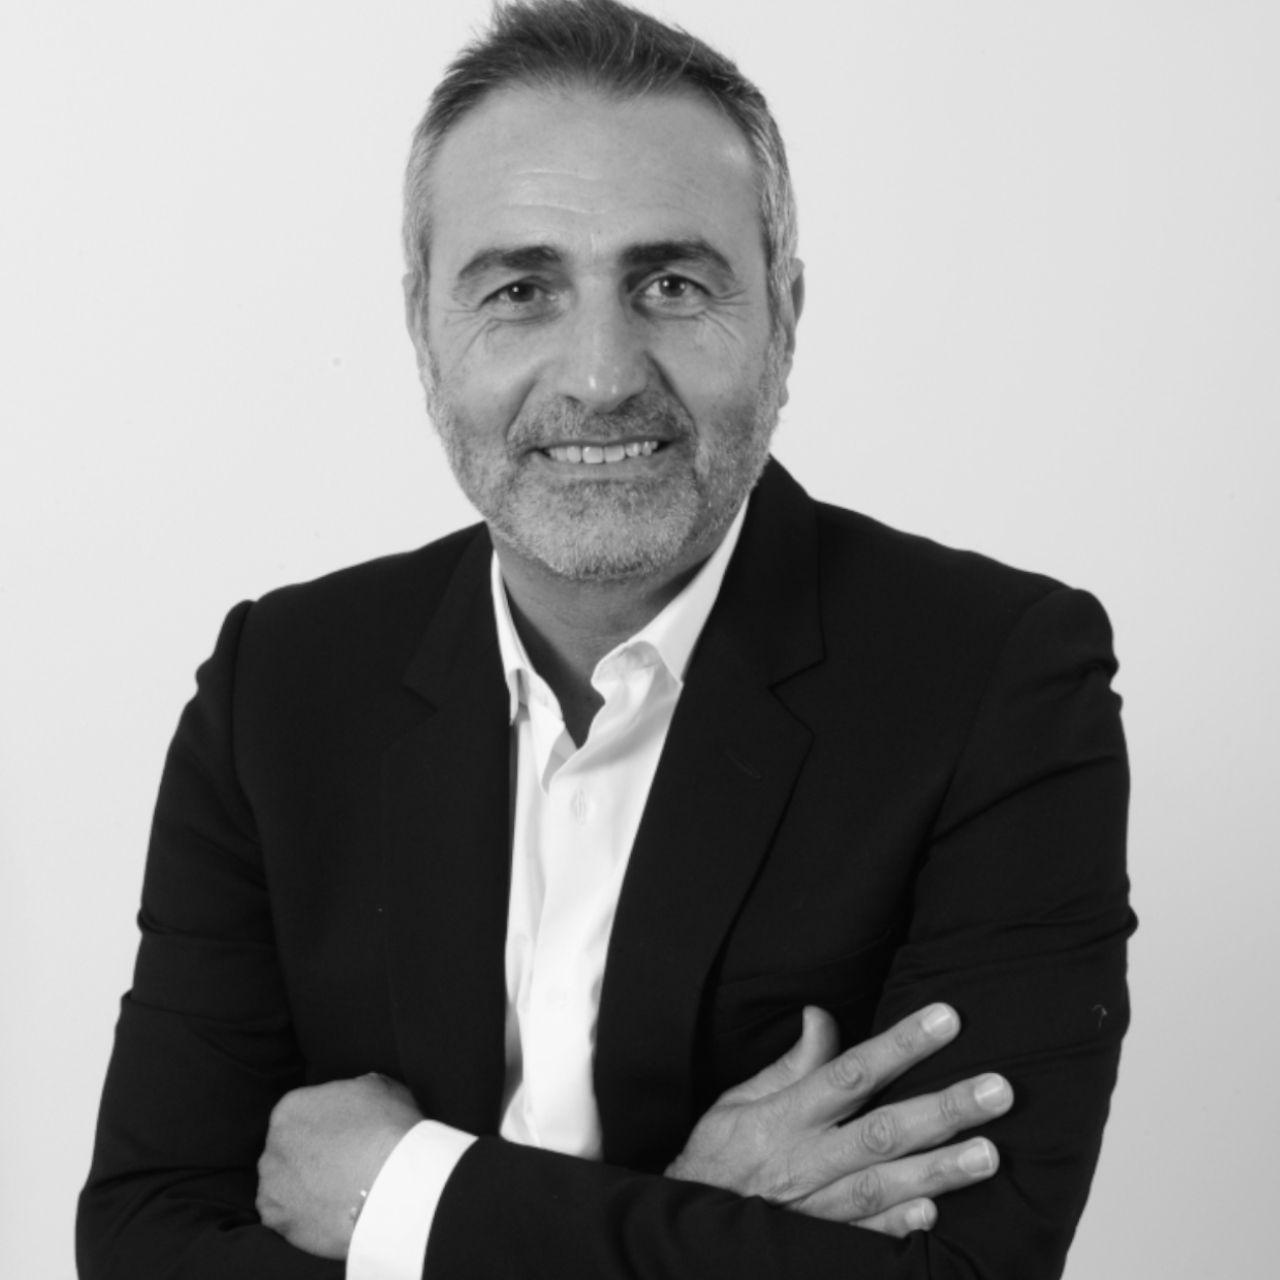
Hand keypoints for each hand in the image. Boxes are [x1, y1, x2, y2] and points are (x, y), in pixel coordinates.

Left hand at [256, 1072, 423, 1258]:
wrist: (394, 1186)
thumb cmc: (388, 1130)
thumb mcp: (377, 1087)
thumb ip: (351, 1089)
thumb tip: (350, 1100)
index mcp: (291, 1108)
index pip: (300, 1113)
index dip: (324, 1125)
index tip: (344, 1136)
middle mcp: (272, 1146)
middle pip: (288, 1149)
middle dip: (309, 1155)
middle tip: (342, 1164)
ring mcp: (271, 1186)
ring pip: (284, 1184)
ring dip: (304, 1187)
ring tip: (338, 1193)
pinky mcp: (278, 1222)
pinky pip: (287, 1217)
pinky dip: (304, 1216)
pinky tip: (330, 1212)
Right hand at [665, 1004, 1011, 1236]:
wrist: (684, 1232)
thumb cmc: (717, 1159)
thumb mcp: (738, 1101)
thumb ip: (790, 1065)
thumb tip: (821, 1016)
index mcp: (786, 1116)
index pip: (852, 1071)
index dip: (900, 1044)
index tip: (946, 1019)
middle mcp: (806, 1159)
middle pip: (884, 1130)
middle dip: (943, 1108)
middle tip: (998, 1090)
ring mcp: (815, 1208)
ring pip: (884, 1186)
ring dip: (939, 1171)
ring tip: (990, 1154)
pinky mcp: (820, 1248)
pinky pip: (864, 1240)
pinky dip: (898, 1228)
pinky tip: (936, 1214)